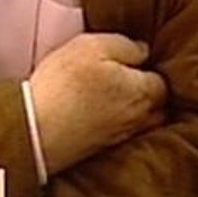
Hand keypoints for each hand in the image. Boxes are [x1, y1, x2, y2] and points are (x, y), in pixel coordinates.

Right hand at [28, 32, 167, 175]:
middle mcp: (138, 119)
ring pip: (140, 123)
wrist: (34, 130)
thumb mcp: (93, 46)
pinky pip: (120, 134)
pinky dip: (115, 124)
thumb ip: (125, 45)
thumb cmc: (64, 84)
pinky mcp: (100, 151)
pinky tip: (99, 113)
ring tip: (117, 95)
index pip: (163, 82)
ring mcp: (120, 138)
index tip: (137, 61)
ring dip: (133, 110)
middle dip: (150, 94)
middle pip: (158, 107)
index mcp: (142, 93)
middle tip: (132, 77)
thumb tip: (144, 51)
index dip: (151, 69)